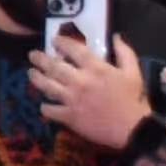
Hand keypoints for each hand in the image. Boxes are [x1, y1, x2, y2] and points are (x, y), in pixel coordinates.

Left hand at [31, 28, 153, 156]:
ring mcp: (72, 99)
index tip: (54, 40)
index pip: (74, 50)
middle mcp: (80, 81)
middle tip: (33, 55)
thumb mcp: (134, 72)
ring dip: (36, 78)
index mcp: (96, 68)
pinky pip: (50, 109)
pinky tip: (43, 104)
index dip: (62, 42)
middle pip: (54, 66)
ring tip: (31, 73)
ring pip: (47, 86)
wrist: (133, 129)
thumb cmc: (133, 100)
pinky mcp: (69, 116)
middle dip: (40, 59)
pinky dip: (45, 106)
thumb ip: (125, 53)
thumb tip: (116, 36)